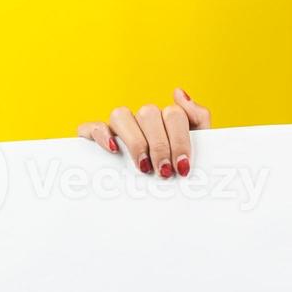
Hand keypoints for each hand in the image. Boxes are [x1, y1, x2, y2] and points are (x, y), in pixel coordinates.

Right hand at [76, 87, 211, 176]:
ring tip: (144, 166)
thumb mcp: (196, 147)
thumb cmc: (176, 170)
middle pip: (148, 113)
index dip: (180, 140)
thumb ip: (198, 117)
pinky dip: (102, 135)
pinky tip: (114, 150)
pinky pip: (92, 127)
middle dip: (160, 145)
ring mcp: (119, 128)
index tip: (183, 165)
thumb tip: (178, 93)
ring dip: (135, 141)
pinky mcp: (95, 137)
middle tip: (164, 171)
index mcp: (166, 120)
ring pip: (121, 115)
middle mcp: (141, 120)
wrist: (163, 198)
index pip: (173, 114)